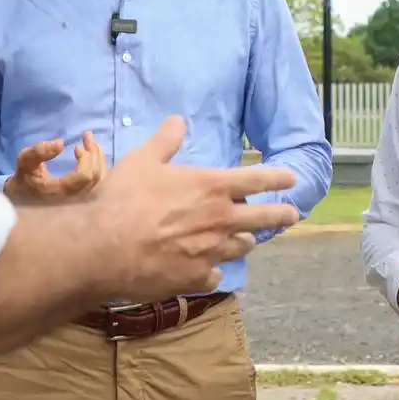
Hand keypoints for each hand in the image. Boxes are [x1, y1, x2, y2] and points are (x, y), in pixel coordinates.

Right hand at [3, 132, 104, 203]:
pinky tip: (93, 156)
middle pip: (97, 177)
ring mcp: (82, 202)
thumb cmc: (24, 180)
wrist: (22, 203)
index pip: (85, 176)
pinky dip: (100, 167)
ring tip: (92, 143)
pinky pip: (100, 185)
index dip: (85, 158)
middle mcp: (76, 200)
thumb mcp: (25, 163)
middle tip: (87, 137)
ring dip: (99, 159)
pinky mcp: (85, 201)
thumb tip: (60, 143)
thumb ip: (39, 152)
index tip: (76, 146)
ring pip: (102, 181)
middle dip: (94, 153)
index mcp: (61, 192)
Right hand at [91, 115, 299, 300]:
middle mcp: (220, 220)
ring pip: (241, 248)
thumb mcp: (143, 160)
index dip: (278, 177)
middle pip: (263, 218)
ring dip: (244, 242)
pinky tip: (207, 272)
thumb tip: (178, 120)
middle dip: (281, 215)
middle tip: (292, 215)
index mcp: (213, 187)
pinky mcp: (196, 279)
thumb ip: (165, 141)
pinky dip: (212, 272)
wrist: (105, 248)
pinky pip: (214, 276)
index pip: (257, 179)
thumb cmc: (124, 198)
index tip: (293, 178)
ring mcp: (211, 252)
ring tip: (245, 241)